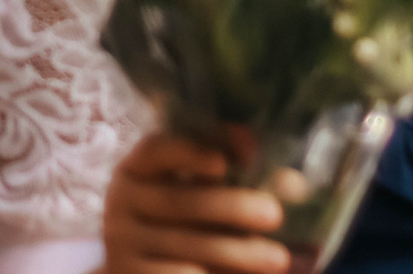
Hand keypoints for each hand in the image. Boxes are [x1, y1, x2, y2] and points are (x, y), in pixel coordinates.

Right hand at [103, 134, 291, 273]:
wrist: (141, 265)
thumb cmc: (179, 220)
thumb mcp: (196, 190)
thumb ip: (236, 174)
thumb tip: (291, 180)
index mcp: (137, 168)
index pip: (156, 150)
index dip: (189, 153)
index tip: (223, 164)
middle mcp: (122, 202)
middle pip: (179, 202)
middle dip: (231, 208)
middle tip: (275, 214)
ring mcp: (122, 244)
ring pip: (185, 248)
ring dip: (236, 253)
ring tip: (279, 258)